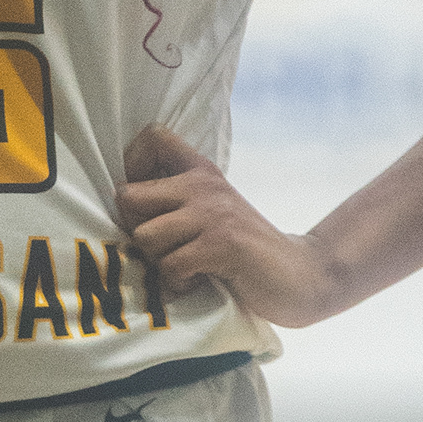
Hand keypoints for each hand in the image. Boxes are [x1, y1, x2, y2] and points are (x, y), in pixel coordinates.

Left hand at [114, 124, 338, 329]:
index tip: (145, 202)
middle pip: (128, 197)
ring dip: (158, 263)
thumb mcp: (211, 214)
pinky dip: (178, 284)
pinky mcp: (222, 244)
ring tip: (185, 269)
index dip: (132, 165)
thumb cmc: (244, 252)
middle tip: (162, 249)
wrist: (301, 276)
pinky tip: (198, 282)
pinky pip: (170, 265)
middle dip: (135, 231)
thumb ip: (175, 204)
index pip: (152, 137)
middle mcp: (203, 185)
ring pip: (145, 237)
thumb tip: (121, 207)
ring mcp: (213, 213)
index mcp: (200, 172)